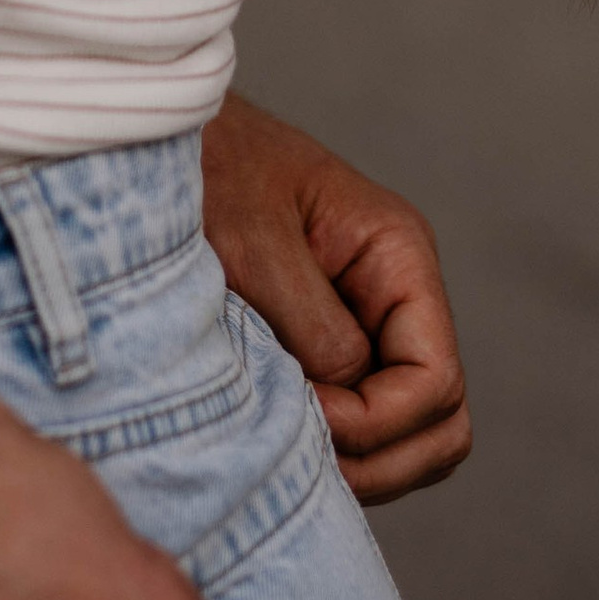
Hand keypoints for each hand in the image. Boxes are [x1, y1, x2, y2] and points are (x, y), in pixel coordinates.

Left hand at [201, 92, 470, 503]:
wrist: (158, 138)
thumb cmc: (207, 169)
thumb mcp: (255, 243)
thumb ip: (313, 326)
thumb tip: (348, 407)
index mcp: (398, 255)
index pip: (435, 382)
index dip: (376, 423)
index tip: (302, 415)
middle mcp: (398, 293)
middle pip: (440, 421)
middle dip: (380, 459)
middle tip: (300, 457)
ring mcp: (368, 322)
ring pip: (409, 434)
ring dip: (359, 461)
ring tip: (286, 449)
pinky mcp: (327, 343)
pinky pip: (362, 422)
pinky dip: (335, 447)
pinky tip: (278, 434)